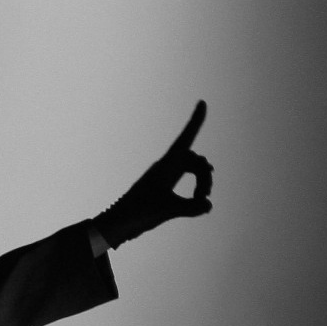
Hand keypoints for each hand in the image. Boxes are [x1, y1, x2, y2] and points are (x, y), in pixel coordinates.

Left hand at [94, 100, 214, 247]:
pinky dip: (195, 188)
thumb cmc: (138, 213)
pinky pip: (185, 178)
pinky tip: (199, 202)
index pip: (185, 139)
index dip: (195, 121)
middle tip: (203, 196)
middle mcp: (165, 167)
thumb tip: (208, 205)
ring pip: (191, 169)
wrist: (118, 223)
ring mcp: (164, 176)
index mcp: (166, 166)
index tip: (202, 102)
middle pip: (195, 160)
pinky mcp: (163, 187)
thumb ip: (192, 207)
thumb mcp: (168, 210)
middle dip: (205, 175)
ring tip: (201, 201)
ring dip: (201, 182)